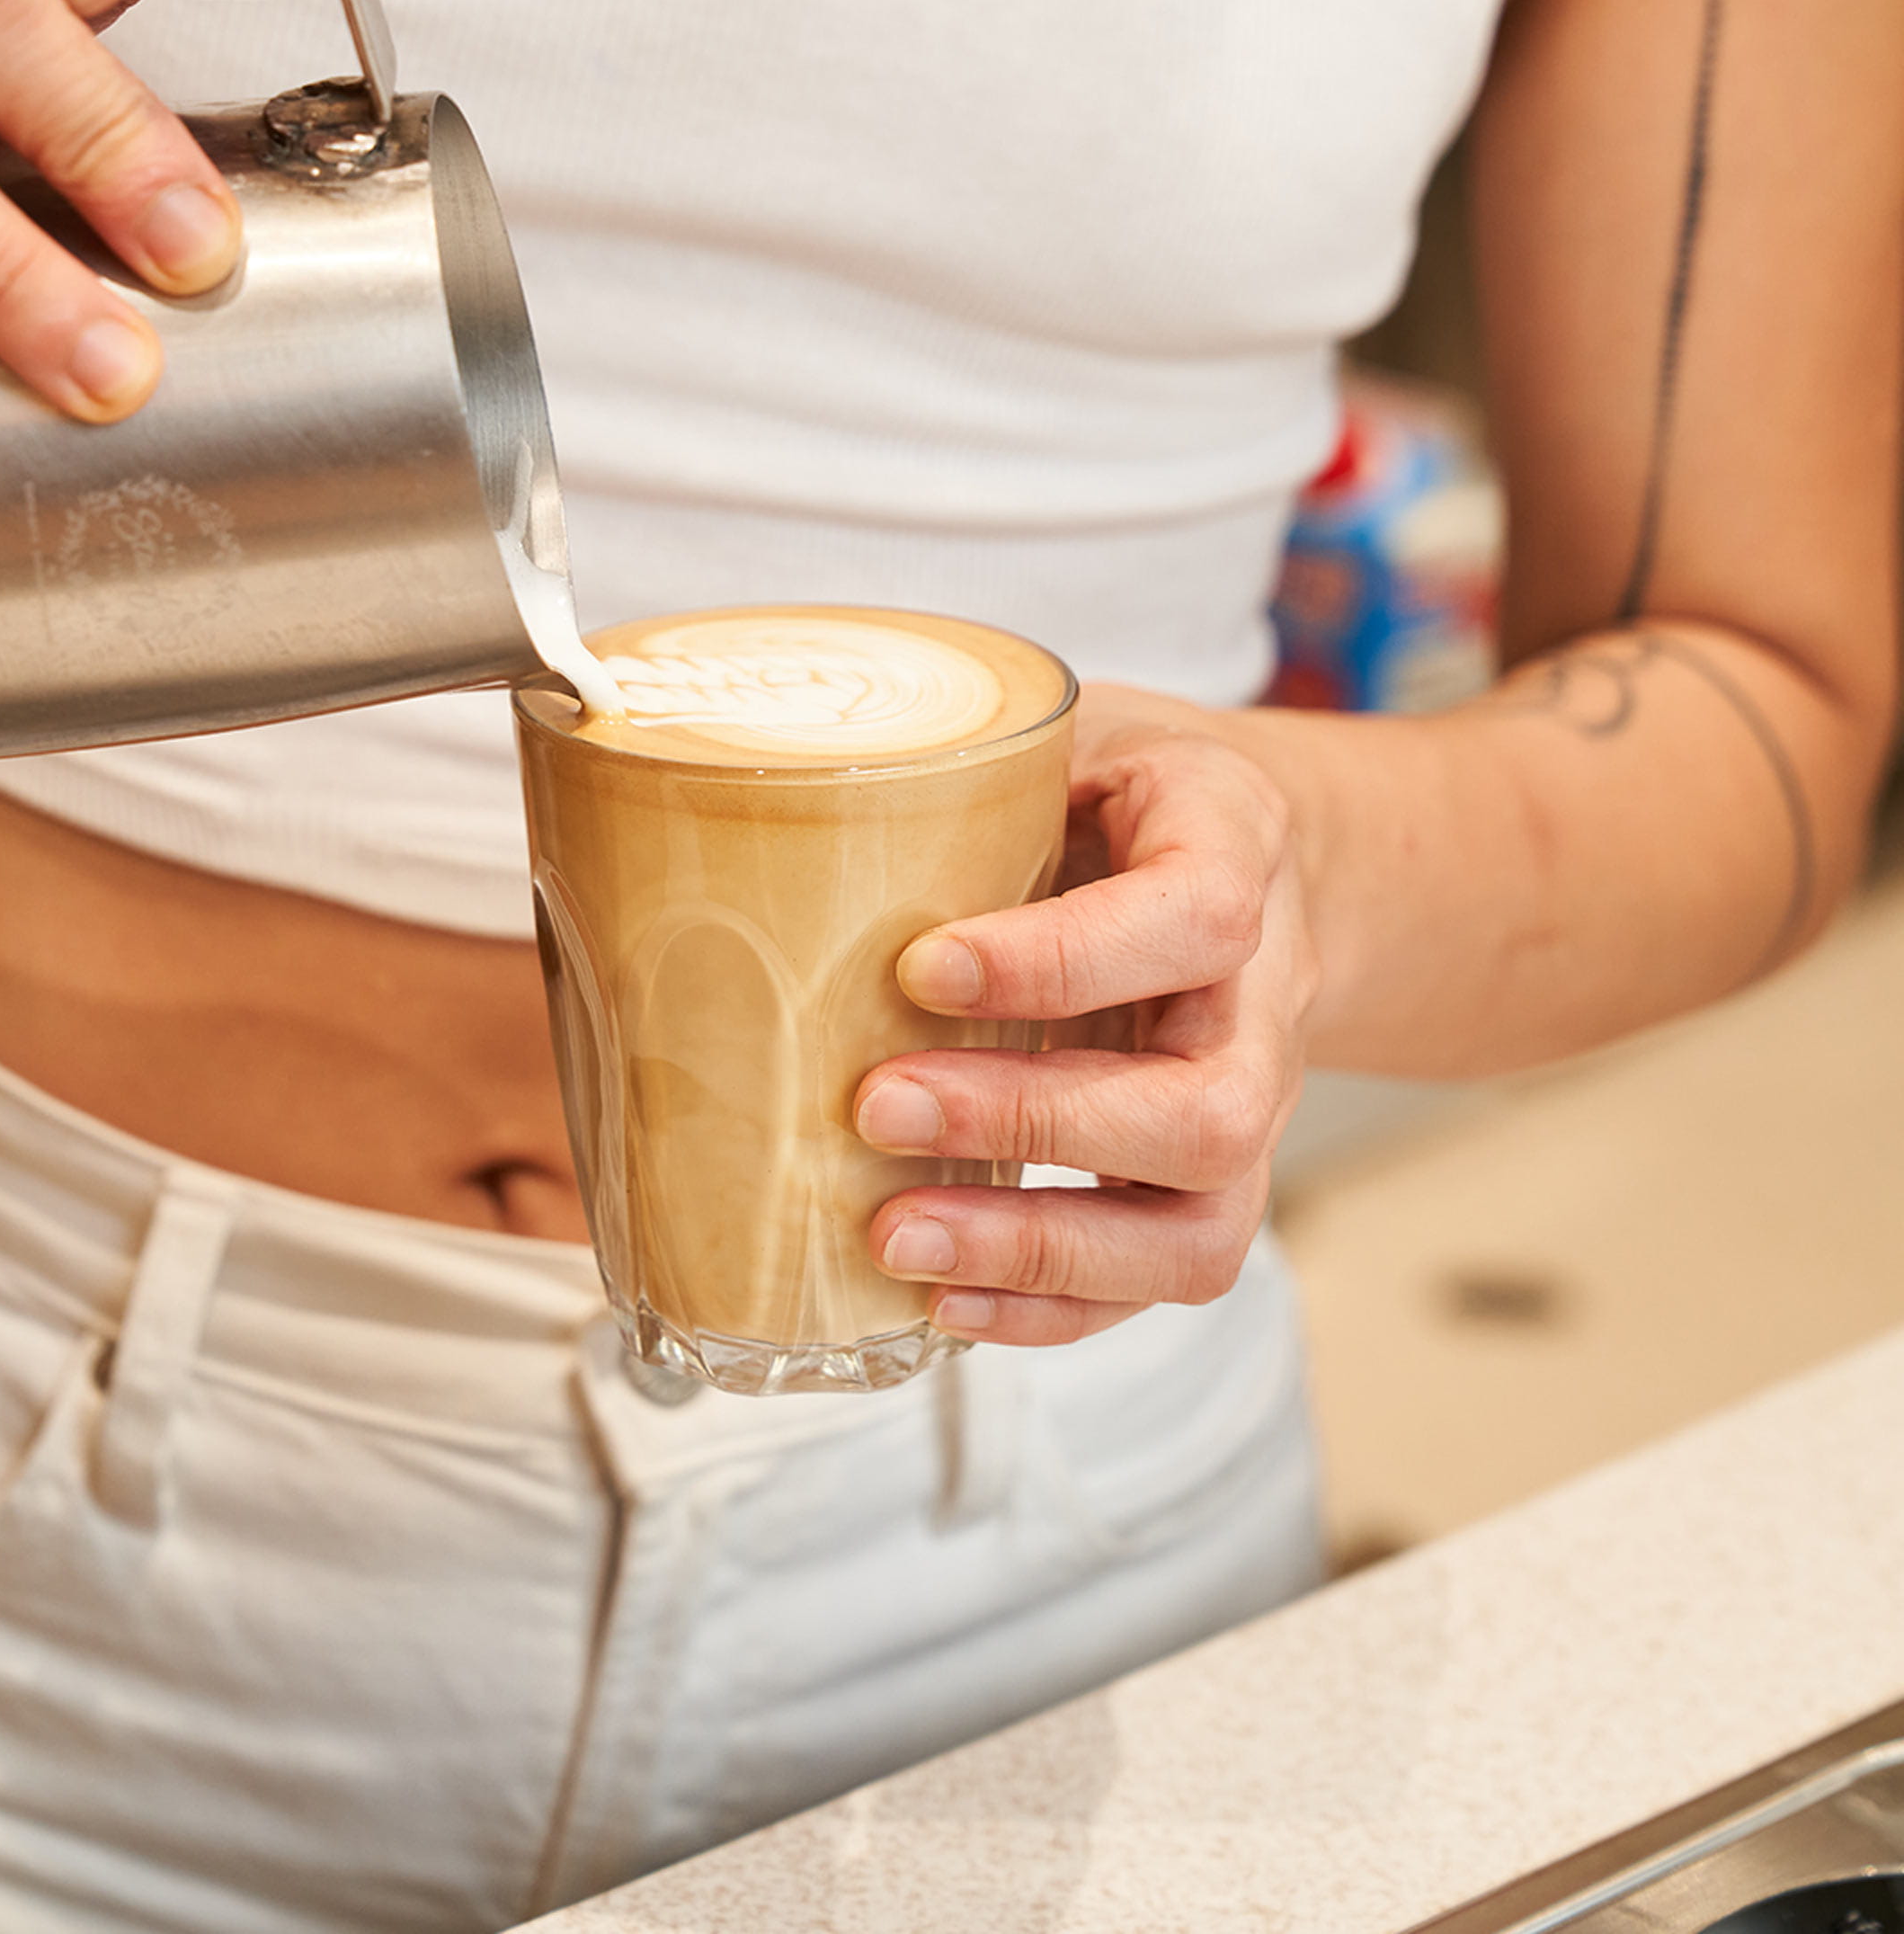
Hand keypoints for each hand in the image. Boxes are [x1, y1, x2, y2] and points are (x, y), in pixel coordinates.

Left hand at [855, 687, 1318, 1345]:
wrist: (1254, 851)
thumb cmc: (1121, 786)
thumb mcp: (1066, 728)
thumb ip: (965, 769)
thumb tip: (770, 805)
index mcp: (1235, 841)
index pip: (1195, 914)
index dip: (1062, 959)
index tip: (921, 967)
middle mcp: (1266, 993)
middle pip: (1207, 1105)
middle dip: (1035, 1121)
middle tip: (877, 1106)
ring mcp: (1254, 1101)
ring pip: (1202, 1223)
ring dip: (1040, 1247)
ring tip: (892, 1236)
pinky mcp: (1212, 1181)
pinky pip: (1165, 1274)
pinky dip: (1053, 1308)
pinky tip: (941, 1300)